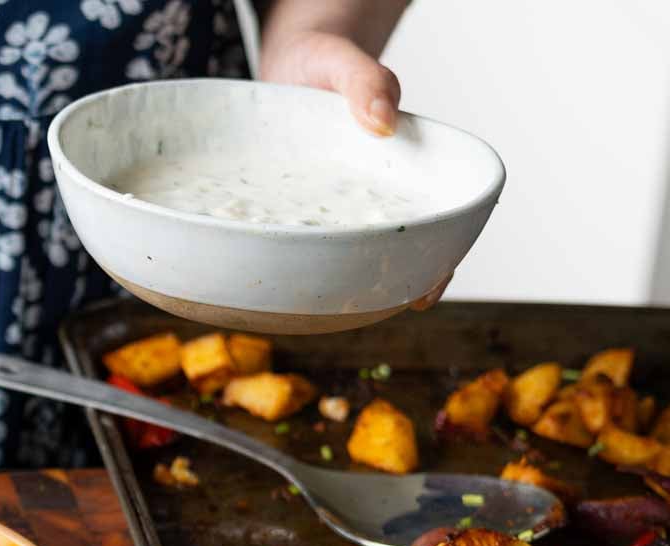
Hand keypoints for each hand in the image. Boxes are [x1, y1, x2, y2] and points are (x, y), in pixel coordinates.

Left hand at [260, 28, 447, 309]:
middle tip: (377, 311)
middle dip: (392, 284)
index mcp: (398, 163)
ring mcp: (331, 203)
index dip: (437, 259)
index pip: (434, 218)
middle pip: (394, 248)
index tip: (430, 289)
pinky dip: (295, 264)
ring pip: (345, 254)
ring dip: (342, 284)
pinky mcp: (294, 205)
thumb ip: (365, 79)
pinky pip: (299, 240)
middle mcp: (368, 192)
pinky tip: (280, 289)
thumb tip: (381, 122)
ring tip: (327, 314)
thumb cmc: (319, 59)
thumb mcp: (340, 60)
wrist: (285, 61)